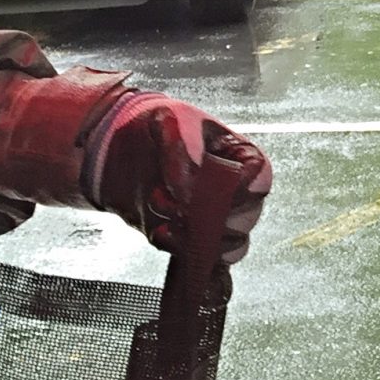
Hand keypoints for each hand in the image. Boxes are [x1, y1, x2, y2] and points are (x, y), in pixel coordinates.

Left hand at [88, 96, 271, 263]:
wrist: (118, 144)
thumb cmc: (155, 126)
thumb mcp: (167, 123)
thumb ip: (179, 155)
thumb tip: (187, 191)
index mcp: (240, 157)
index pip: (260, 179)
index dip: (243, 188)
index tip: (218, 188)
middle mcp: (234, 190)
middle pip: (247, 217)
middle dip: (213, 215)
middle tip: (184, 204)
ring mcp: (213, 217)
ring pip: (229, 244)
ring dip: (199, 236)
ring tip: (169, 217)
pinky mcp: (189, 236)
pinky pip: (199, 256)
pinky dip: (181, 251)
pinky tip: (163, 232)